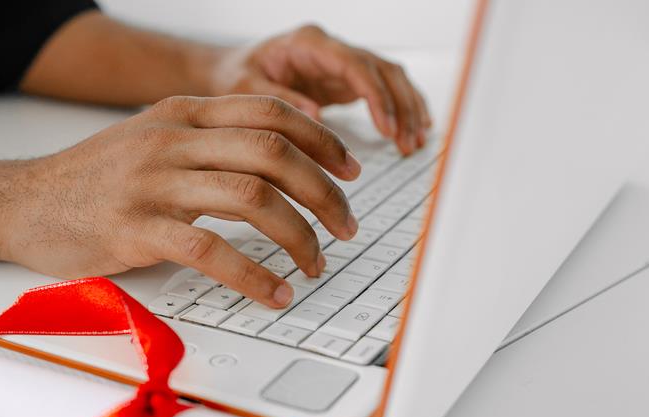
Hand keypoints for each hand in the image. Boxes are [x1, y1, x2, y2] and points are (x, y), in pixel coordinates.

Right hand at [1, 95, 360, 308]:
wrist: (20, 202)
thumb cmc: (91, 180)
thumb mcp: (151, 142)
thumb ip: (205, 144)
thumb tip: (273, 166)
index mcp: (182, 114)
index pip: (270, 112)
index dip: (321, 139)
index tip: (350, 169)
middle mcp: (172, 140)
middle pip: (274, 153)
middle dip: (324, 192)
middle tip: (347, 225)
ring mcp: (153, 183)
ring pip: (252, 198)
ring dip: (299, 236)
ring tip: (316, 264)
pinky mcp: (135, 229)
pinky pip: (211, 251)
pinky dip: (255, 276)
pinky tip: (275, 293)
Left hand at [208, 25, 431, 155]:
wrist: (232, 72)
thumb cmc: (235, 76)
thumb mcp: (245, 89)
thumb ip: (279, 100)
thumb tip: (314, 117)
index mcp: (308, 43)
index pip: (354, 64)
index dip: (376, 96)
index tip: (387, 126)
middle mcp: (331, 48)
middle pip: (381, 69)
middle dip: (400, 106)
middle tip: (407, 141)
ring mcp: (341, 63)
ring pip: (389, 78)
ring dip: (407, 109)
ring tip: (414, 142)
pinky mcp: (346, 81)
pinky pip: (383, 90)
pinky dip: (401, 109)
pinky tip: (415, 129)